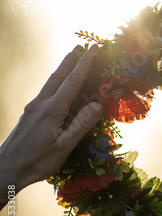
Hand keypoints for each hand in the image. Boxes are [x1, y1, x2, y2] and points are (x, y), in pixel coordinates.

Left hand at [0, 45, 102, 204]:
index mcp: (52, 110)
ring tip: (73, 59)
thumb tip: (97, 103)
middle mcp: (41, 104)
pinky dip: (58, 81)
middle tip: (82, 46)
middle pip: (58, 76)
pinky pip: (48, 92)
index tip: (95, 49)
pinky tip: (61, 85)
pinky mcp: (31, 115)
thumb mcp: (64, 146)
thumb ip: (81, 124)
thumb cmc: (37, 161)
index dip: (85, 64)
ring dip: (64, 69)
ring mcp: (34, 108)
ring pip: (51, 83)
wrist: (6, 169)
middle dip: (71, 60)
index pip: (72, 82)